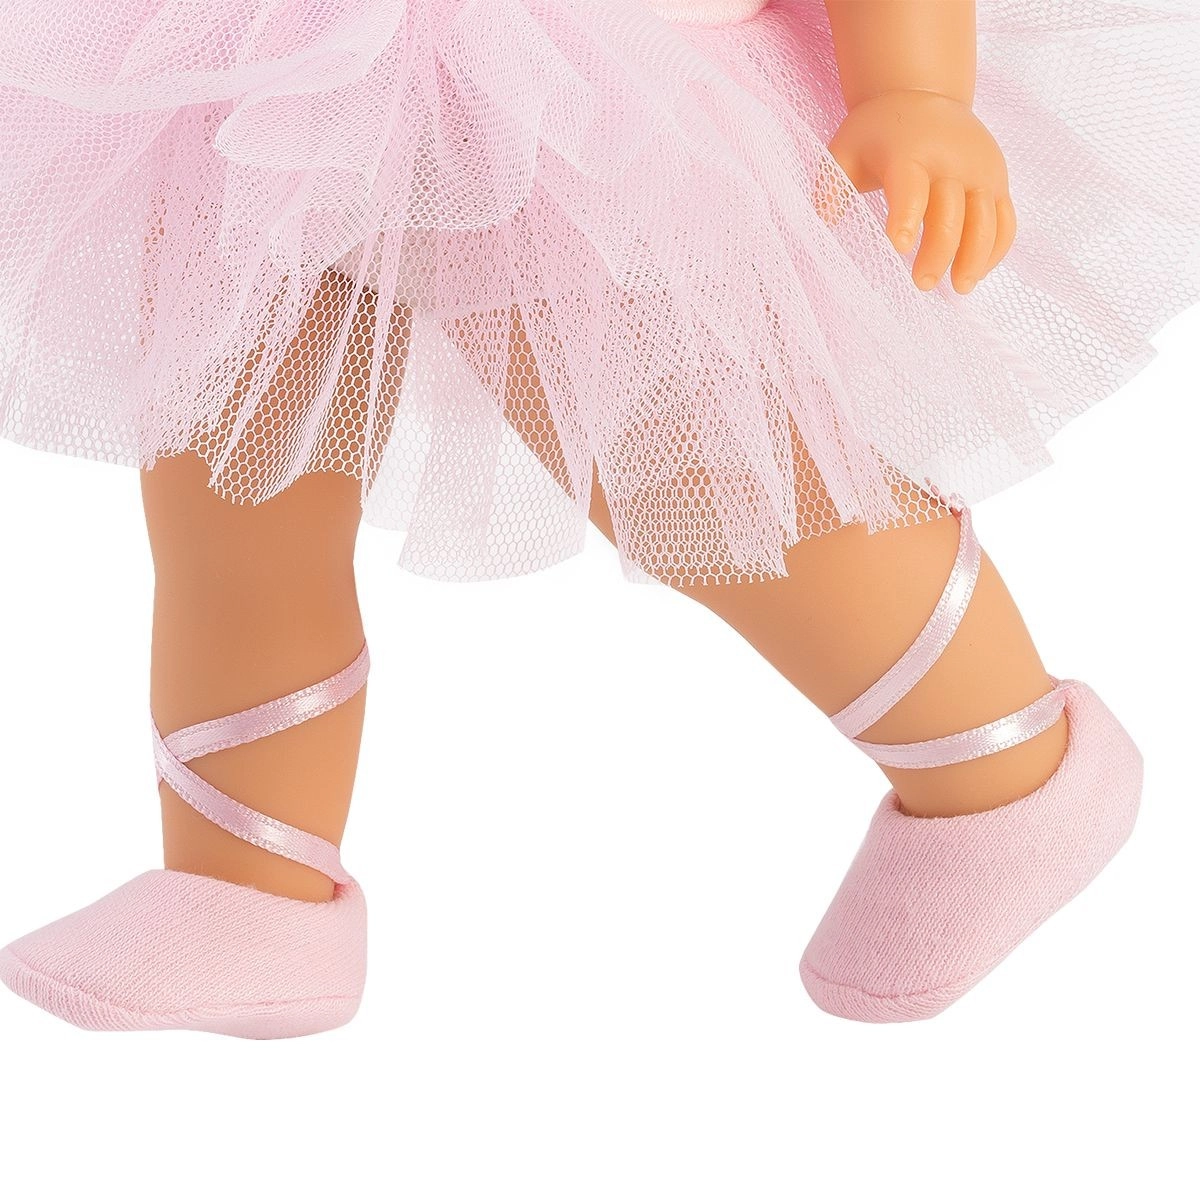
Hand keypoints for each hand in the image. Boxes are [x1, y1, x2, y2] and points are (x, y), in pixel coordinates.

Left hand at [814, 89, 1016, 294]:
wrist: (922, 94)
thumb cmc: (876, 134)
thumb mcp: (845, 150)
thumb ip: (831, 185)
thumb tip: (822, 224)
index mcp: (910, 154)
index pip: (911, 189)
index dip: (906, 217)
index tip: (898, 247)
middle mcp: (951, 161)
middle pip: (951, 214)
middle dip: (939, 253)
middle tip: (922, 283)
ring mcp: (980, 170)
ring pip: (986, 221)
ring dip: (975, 258)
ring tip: (960, 287)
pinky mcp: (997, 180)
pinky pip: (1005, 220)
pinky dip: (995, 249)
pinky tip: (976, 272)